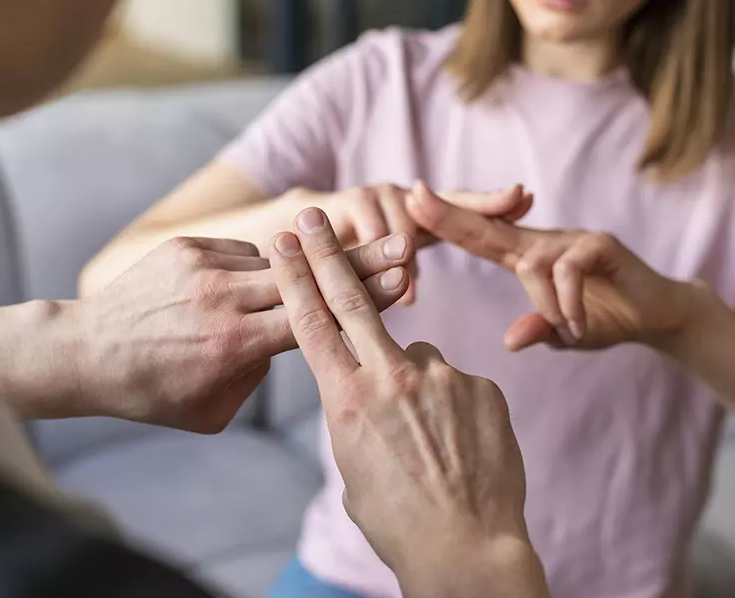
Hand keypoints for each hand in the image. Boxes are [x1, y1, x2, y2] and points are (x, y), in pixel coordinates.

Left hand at [72, 234, 413, 433]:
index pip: (316, 316)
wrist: (88, 352)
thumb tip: (289, 338)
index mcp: (236, 345)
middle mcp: (225, 299)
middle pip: (309, 278)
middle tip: (404, 247)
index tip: (401, 281)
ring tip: (291, 287)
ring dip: (297, 273)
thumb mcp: (214, 410)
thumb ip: (260, 376)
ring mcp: (205, 266)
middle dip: (361, 263)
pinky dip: (251, 270)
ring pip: (277, 261)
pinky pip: (243, 253)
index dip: (363, 298)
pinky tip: (232, 293)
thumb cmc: (155, 392)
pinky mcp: (188, 247)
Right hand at [269, 208, 548, 597]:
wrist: (465, 548)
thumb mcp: (353, 462)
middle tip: (313, 215)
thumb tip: (370, 383)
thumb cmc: (396, 517)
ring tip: (430, 438)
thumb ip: (357, 410)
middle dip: (328, 252)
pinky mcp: (480, 385)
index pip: (311, 322)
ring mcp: (440, 377)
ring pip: (416, 355)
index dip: (296, 276)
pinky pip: (455, 380)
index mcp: (346, 399)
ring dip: (414, 383)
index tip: (285, 241)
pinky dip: (451, 403)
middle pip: (352, 298)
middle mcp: (389, 377)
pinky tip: (458, 443)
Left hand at [407, 181, 690, 350]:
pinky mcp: (601, 245)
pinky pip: (569, 270)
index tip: (413, 204)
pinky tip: (577, 325)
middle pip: (489, 227)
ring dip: (546, 305)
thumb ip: (536, 329)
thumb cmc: (603, 319)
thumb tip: (509, 341)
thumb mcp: (562, 331)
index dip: (446, 223)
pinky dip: (568, 302)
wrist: (656, 315)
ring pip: (533, 264)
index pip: (478, 238)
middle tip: (414, 195)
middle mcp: (544, 243)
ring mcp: (572, 240)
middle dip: (450, 214)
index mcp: (527, 257)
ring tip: (569, 329)